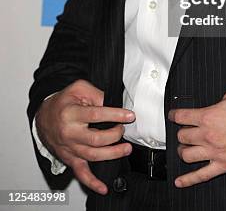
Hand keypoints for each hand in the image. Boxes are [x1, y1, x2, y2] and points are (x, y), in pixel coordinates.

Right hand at [35, 79, 134, 194]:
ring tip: (126, 149)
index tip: (129, 115)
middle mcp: (69, 133)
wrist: (44, 117)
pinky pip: (81, 173)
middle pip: (96, 139)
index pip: (96, 115)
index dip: (115, 115)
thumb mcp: (79, 89)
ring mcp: (69, 148)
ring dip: (112, 154)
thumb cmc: (64, 102)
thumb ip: (96, 94)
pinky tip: (103, 187)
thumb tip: (113, 103)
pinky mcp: (70, 158)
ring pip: (92, 156)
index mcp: (71, 114)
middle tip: (123, 129)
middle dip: (115, 135)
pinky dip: (92, 183)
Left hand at [168, 90, 225, 187]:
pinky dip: (188, 180)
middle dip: (182, 132)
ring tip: (185, 149)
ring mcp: (214, 152)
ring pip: (186, 155)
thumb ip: (219, 101)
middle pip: (183, 136)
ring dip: (183, 151)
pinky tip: (180, 181)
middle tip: (184, 131)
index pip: (182, 116)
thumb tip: (216, 105)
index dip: (174, 115)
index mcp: (208, 116)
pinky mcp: (223, 165)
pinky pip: (201, 175)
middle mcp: (208, 135)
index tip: (173, 116)